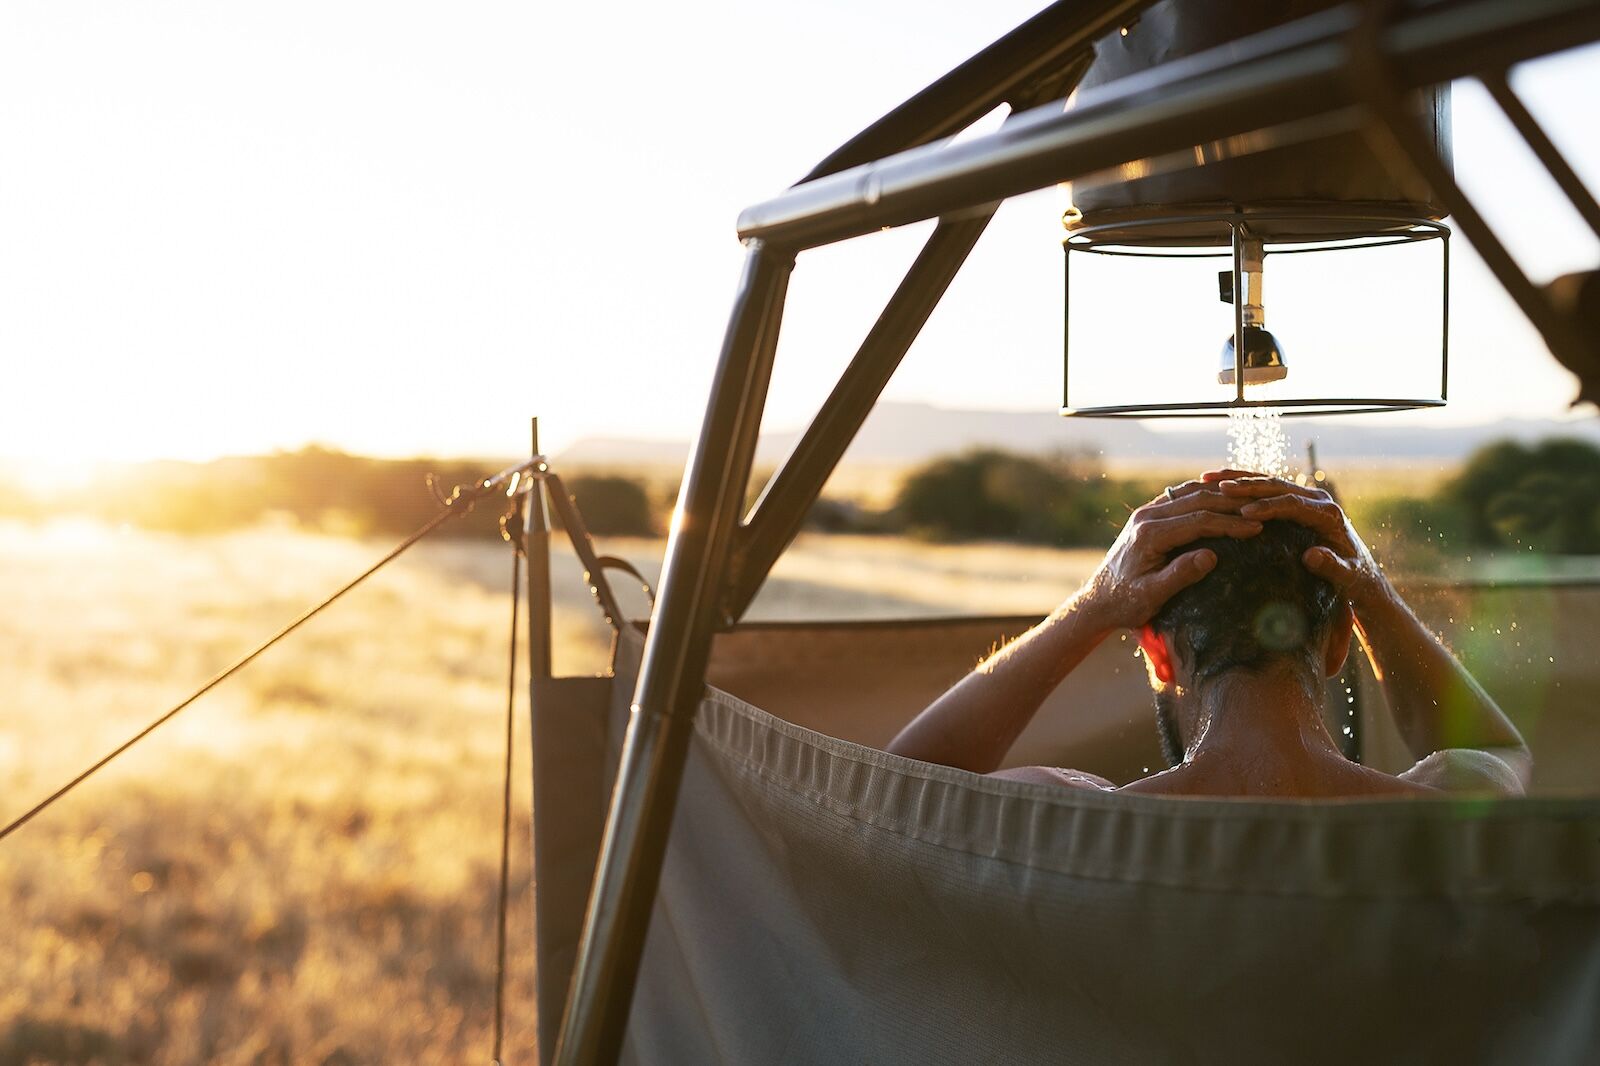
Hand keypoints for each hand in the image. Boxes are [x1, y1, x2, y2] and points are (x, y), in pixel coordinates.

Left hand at [1075, 484, 1262, 632]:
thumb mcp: (1151, 596)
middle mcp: (1146, 517)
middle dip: (1231, 506)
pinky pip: (1181, 498)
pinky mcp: (1148, 516)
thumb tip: (1211, 556)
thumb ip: (1179, 576)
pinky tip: (1224, 501)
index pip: (1198, 521)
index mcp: (1149, 535)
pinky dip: (1204, 496)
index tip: (1257, 529)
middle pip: (1196, 500)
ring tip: (1250, 503)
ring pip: (1189, 494)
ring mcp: (1145, 513)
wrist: (1098, 601)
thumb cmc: (1125, 604)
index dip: (1230, 524)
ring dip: (1219, 495)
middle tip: (1263, 512)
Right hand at [1214, 476, 1393, 610]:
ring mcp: (1307, 498)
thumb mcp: (1348, 578)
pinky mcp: (1296, 502)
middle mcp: (1318, 500)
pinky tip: (1218, 485)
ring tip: (1208, 479)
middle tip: (1218, 487)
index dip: (1268, 506)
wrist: (1362, 573)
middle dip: (1247, 486)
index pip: (1293, 503)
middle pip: (1277, 487)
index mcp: (1329, 514)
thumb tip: (1312, 555)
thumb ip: (1333, 567)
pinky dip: (1243, 485)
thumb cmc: (1355, 579)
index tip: (1243, 511)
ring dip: (1239, 480)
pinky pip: (1266, 489)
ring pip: (1268, 482)